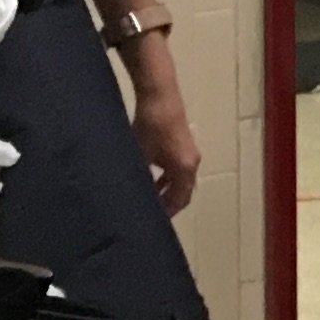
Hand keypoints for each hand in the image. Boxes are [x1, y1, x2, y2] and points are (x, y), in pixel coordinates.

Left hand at [125, 41, 201, 215]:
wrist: (159, 96)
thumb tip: (128, 196)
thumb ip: (140, 177)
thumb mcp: (141, 156)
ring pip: (179, 178)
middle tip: (148, 213)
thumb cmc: (150, 127)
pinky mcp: (182, 142)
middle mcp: (192, 162)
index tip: (152, 222)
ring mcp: (188, 151)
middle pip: (183, 190)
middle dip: (167, 203)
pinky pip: (176, 167)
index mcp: (185, 168)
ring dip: (165, 188)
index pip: (181, 199)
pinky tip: (148, 176)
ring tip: (146, 197)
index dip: (168, 213)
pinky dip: (165, 175)